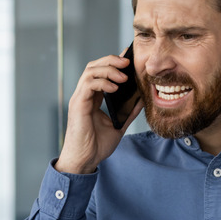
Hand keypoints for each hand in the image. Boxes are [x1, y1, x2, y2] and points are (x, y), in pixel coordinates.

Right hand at [55, 51, 143, 174]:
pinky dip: (102, 82)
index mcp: (93, 98)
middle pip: (94, 66)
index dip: (114, 62)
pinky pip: (88, 85)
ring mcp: (80, 99)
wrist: (85, 161)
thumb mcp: (119, 125)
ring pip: (90, 72)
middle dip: (111, 60)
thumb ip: (129, 111)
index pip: (101, 72)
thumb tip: (142, 98)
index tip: (130, 58)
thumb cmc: (97, 145)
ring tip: (124, 76)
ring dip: (108, 69)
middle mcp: (85, 95)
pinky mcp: (78, 105)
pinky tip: (115, 88)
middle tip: (128, 62)